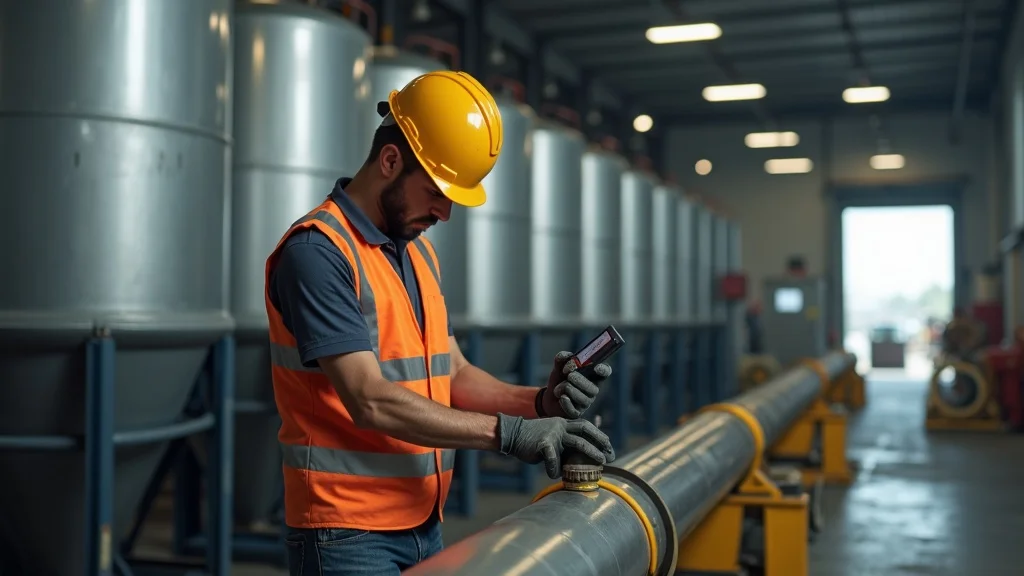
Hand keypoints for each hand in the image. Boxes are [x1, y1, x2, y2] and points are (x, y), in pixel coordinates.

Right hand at [497, 413, 615, 478]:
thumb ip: (564, 444)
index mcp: (563, 423)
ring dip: (591, 452)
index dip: (599, 435)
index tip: (609, 445)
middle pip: (585, 431)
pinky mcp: (543, 443)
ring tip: (601, 463)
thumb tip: (578, 457)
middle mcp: (560, 426)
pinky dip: (555, 469)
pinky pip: (553, 459)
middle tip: (611, 453)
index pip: (585, 426)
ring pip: (576, 442)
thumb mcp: (552, 437)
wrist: (511, 435)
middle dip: (600, 441)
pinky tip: (554, 475)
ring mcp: (552, 434)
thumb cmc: (532, 440)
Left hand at [541, 351, 611, 418]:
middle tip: (569, 376)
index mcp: (592, 376)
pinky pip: (574, 410)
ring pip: (584, 400)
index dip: (604, 370)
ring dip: (570, 391)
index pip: (605, 372)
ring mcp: (585, 403)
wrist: (549, 397)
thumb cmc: (560, 379)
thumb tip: (565, 356)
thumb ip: (562, 359)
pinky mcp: (576, 413)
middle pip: (594, 389)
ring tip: (558, 388)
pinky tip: (561, 398)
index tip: (597, 368)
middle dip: (581, 382)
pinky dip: (567, 403)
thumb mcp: (559, 367)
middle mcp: (592, 390)